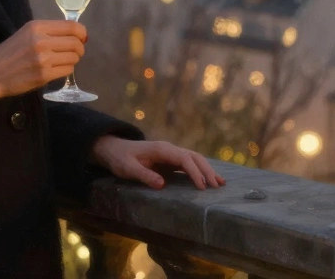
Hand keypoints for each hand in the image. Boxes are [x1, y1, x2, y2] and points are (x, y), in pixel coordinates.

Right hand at [0, 20, 85, 102]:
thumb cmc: (9, 53)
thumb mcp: (26, 33)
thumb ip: (49, 32)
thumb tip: (77, 35)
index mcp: (37, 26)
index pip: (72, 27)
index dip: (82, 33)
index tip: (82, 39)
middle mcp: (41, 40)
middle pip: (76, 43)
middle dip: (79, 49)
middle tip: (73, 53)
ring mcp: (43, 58)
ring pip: (74, 57)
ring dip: (72, 60)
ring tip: (61, 61)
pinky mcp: (44, 75)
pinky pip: (67, 70)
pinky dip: (66, 70)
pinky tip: (55, 70)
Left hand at [90, 137, 225, 190]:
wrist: (114, 149)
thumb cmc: (120, 159)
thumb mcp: (128, 169)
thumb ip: (144, 175)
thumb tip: (162, 184)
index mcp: (161, 149)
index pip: (183, 159)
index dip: (194, 172)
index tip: (202, 186)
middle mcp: (169, 149)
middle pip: (193, 157)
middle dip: (206, 170)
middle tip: (217, 186)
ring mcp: (171, 154)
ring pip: (194, 159)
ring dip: (207, 170)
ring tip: (219, 183)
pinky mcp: (170, 160)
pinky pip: (189, 164)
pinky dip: (200, 170)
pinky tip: (208, 179)